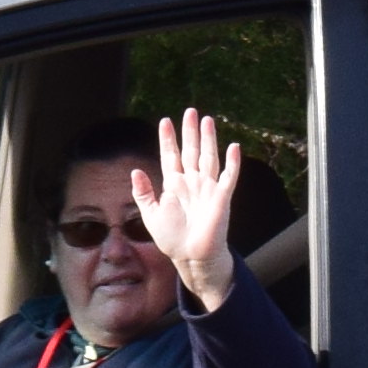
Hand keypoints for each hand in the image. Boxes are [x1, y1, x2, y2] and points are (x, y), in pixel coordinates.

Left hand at [133, 107, 242, 310]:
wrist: (190, 256)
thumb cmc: (171, 238)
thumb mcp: (150, 214)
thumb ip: (143, 192)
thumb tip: (135, 171)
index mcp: (174, 185)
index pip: (171, 156)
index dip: (168, 140)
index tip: (165, 121)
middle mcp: (192, 182)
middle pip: (191, 151)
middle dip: (190, 132)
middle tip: (190, 111)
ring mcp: (208, 188)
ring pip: (208, 157)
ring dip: (208, 139)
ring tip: (207, 120)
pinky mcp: (221, 197)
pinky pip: (228, 177)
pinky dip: (232, 162)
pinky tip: (233, 146)